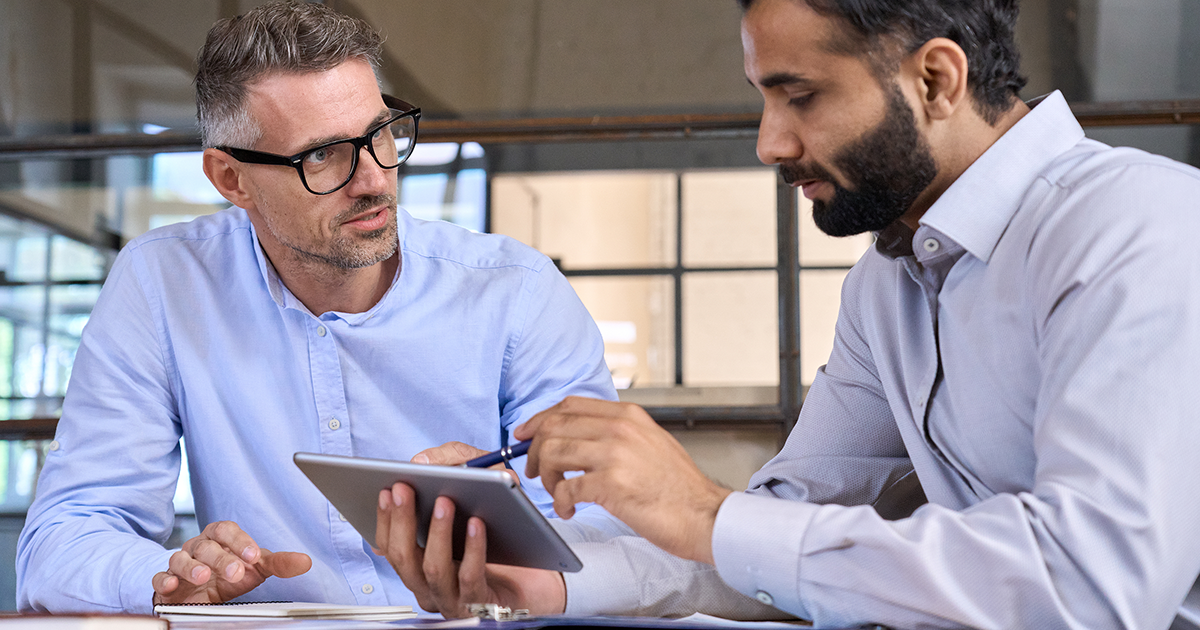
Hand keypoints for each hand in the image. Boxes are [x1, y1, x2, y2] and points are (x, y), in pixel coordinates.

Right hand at [152, 521, 311, 604]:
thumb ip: (278, 563)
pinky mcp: (166, 582)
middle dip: (221, 558)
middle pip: (207, 545)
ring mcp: (180, 563)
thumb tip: (305, 562)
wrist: (199, 590)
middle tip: (236, 572)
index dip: (240, 541)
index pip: (227, 530)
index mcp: (220, 538)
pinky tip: (171, 585)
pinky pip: (160, 577)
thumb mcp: (254, 567)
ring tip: (204, 577)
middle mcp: (199, 546)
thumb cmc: (228, 572)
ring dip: (192, 567)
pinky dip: (164, 580)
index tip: (254, 556)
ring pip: (181, 558)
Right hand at [375, 481, 565, 616]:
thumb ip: (454, 464)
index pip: (389, 545)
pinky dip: (472, 549)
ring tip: (445, 501)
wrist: (543, 571)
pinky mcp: (481, 604)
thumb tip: (423, 461)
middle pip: (404, 558)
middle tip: (406, 488)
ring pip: (432, 570)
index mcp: (421, 562)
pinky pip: (470, 577)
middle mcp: (430, 584)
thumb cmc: (506, 529)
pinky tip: (477, 524)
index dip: (385, 517)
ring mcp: (453, 598)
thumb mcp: (482, 485)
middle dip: (402, 520)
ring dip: (437, 532)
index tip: (386, 489)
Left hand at [515, 396, 732, 564]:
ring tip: (556, 492)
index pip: (569, 405)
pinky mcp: (612, 484)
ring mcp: (616, 454)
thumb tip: (575, 435)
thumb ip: (617, 432)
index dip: (539, 419)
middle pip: (554, 425)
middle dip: (535, 450)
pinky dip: (560, 501)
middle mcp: (620, 428)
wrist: (704, 515)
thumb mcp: (650, 442)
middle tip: (535, 471)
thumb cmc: (676, 487)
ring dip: (545, 476)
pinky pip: (566, 488)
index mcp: (628, 415)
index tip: (526, 435)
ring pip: (554, 452)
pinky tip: (570, 510)